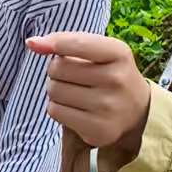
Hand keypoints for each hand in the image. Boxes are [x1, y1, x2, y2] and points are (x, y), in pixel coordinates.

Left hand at [27, 33, 150, 159]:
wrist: (138, 110)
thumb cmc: (109, 73)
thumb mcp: (100, 51)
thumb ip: (67, 42)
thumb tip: (32, 43)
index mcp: (119, 53)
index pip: (76, 43)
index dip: (53, 43)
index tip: (38, 45)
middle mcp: (116, 79)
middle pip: (58, 69)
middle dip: (55, 71)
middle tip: (69, 76)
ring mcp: (108, 107)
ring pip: (54, 91)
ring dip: (55, 90)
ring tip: (72, 91)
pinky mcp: (98, 129)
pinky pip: (56, 112)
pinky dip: (57, 108)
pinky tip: (72, 107)